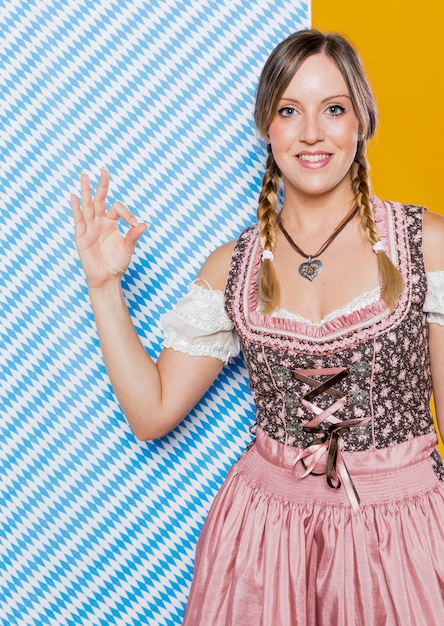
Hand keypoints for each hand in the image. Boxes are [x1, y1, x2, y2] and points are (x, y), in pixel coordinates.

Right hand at [71, 170, 147, 288]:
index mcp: (112, 223)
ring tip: (85, 175)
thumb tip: (144, 224)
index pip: (118, 209)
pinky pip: (78, 219)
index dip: (128, 214)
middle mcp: (100, 222)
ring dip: (86, 190)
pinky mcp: (81, 235)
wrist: (106, 278)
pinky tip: (74, 196)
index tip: (135, 224)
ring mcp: (90, 227)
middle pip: (100, 199)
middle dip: (102, 185)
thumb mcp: (127, 248)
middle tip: (104, 169)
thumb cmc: (117, 263)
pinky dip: (76, 208)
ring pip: (88, 205)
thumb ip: (133, 235)